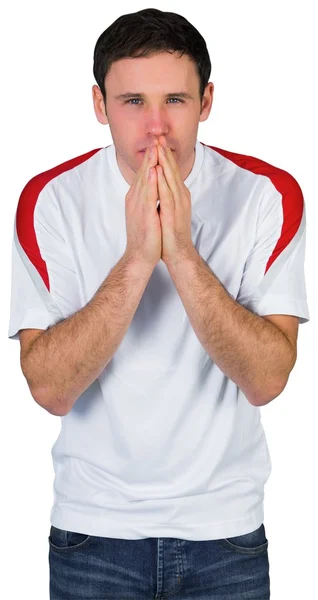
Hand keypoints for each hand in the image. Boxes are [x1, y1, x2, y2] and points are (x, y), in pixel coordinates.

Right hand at [124, 145, 161, 268]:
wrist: (140, 256)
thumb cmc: (145, 236)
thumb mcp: (146, 212)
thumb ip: (148, 198)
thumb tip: (153, 187)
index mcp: (137, 198)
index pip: (144, 174)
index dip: (151, 158)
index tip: (157, 144)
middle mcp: (135, 199)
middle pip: (143, 173)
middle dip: (151, 155)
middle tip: (156, 137)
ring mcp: (138, 206)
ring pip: (145, 180)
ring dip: (150, 163)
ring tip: (155, 147)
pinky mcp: (144, 214)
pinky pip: (148, 195)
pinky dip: (150, 182)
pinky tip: (153, 171)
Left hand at [155, 136, 195, 267]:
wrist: (178, 252)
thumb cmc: (171, 233)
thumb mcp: (168, 210)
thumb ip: (166, 196)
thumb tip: (160, 185)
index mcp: (178, 194)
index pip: (170, 171)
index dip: (165, 156)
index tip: (158, 141)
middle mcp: (180, 196)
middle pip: (172, 170)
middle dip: (165, 153)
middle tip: (159, 136)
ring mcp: (178, 204)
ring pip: (170, 178)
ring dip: (165, 162)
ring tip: (159, 146)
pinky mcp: (173, 212)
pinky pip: (167, 193)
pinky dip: (162, 181)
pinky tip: (158, 170)